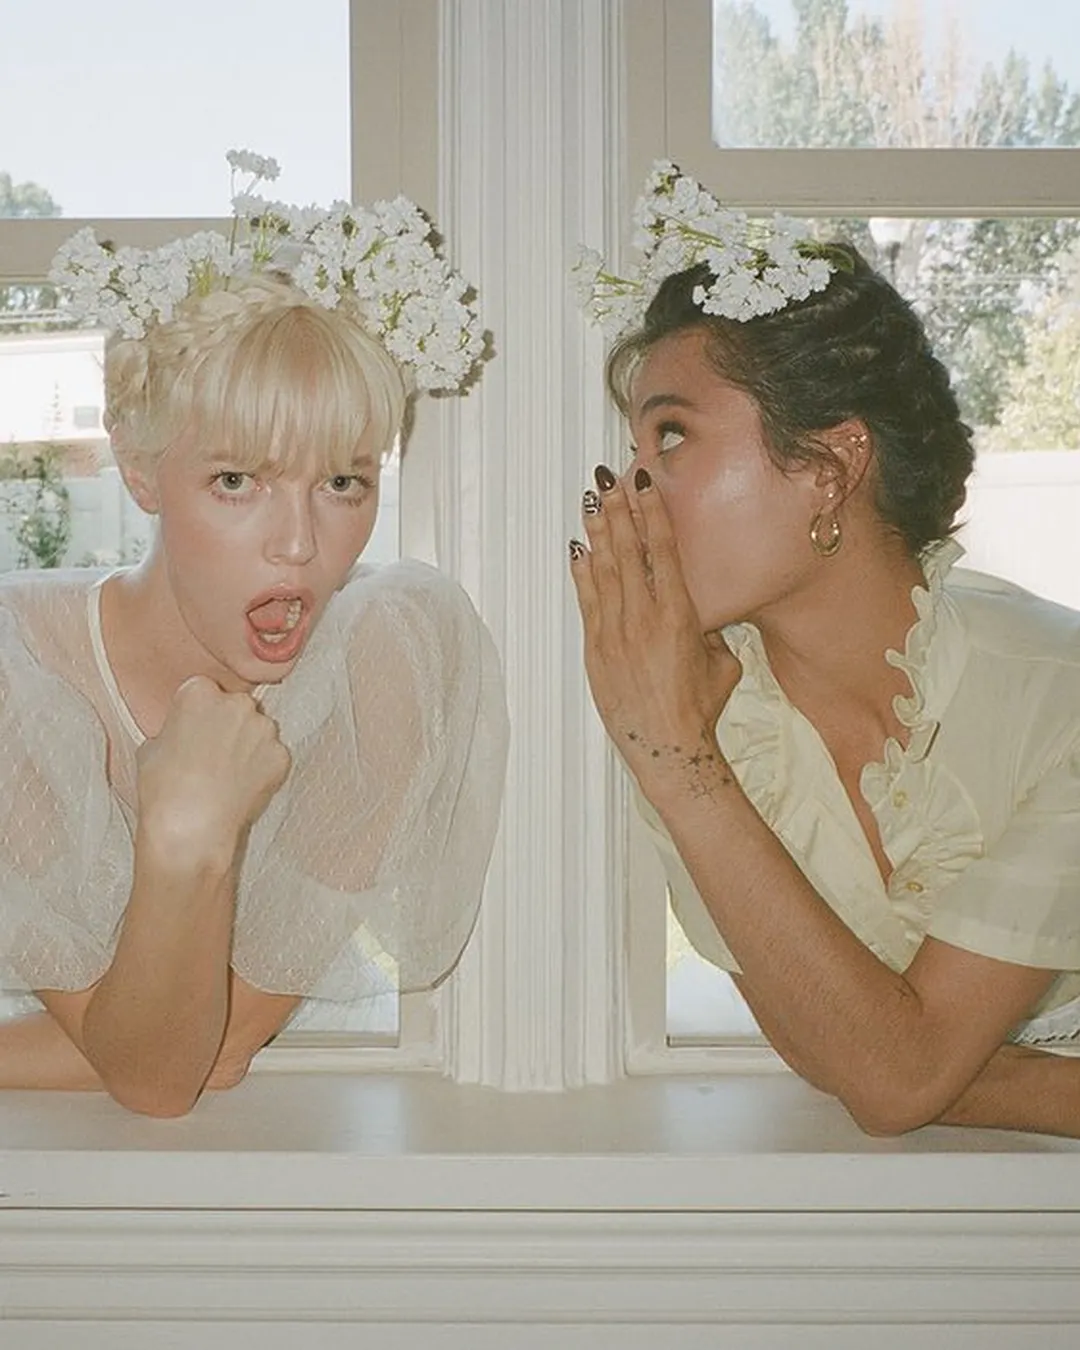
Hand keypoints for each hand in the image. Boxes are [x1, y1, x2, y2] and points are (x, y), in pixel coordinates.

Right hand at [136, 676, 290, 860]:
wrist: (191, 828)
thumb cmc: (162, 789)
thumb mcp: (150, 747)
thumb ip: (174, 729)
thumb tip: (184, 735)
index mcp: (199, 692)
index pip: (203, 692)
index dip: (198, 714)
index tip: (194, 733)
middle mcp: (237, 703)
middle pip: (236, 708)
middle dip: (228, 726)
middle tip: (212, 757)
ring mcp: (263, 729)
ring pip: (258, 731)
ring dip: (247, 747)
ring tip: (226, 778)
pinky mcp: (280, 756)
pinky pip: (272, 757)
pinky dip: (262, 770)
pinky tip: (242, 789)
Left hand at [569, 465, 740, 801]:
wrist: (668, 748)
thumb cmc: (700, 708)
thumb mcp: (722, 662)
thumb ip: (710, 631)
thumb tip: (700, 616)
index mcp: (680, 615)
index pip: (663, 550)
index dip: (651, 513)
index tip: (643, 484)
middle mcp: (644, 617)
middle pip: (628, 550)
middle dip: (618, 511)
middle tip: (609, 480)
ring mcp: (616, 633)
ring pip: (604, 571)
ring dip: (599, 532)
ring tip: (592, 502)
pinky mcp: (596, 651)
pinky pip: (587, 602)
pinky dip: (582, 573)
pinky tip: (579, 549)